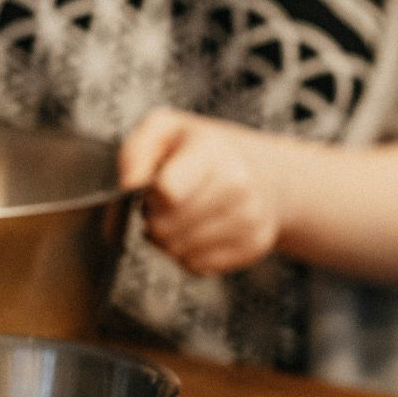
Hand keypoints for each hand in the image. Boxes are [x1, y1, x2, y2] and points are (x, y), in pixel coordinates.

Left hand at [120, 108, 281, 276]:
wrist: (268, 174)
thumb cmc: (207, 152)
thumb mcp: (168, 129)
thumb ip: (138, 150)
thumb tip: (129, 184)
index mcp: (213, 152)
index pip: (167, 192)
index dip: (149, 195)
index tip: (154, 187)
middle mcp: (238, 185)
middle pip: (165, 227)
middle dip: (154, 219)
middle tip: (165, 204)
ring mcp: (249, 218)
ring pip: (178, 251)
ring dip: (169, 239)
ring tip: (181, 217)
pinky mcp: (253, 246)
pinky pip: (197, 266)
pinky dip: (189, 254)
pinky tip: (198, 232)